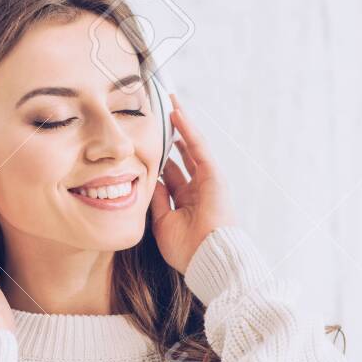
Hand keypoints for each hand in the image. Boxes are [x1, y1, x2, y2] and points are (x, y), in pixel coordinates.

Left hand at [150, 94, 234, 274]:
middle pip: (183, 156)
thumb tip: (149, 179)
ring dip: (182, 124)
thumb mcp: (163, 222)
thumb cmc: (187, 249)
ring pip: (192, 146)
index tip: (147, 144)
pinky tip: (177, 112)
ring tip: (170, 102)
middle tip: (159, 117)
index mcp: (188, 202)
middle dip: (171, 136)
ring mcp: (208, 181)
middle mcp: (199, 188)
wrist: (208, 258)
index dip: (160, 158)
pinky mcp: (214, 175)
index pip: (172, 174)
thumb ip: (158, 199)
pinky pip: (198, 147)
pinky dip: (188, 129)